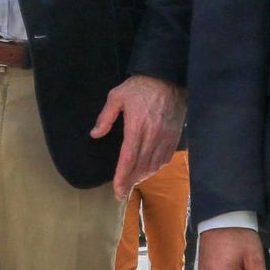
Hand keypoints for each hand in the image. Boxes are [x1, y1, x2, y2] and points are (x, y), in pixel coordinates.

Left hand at [90, 74, 184, 198]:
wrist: (168, 77)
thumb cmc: (140, 86)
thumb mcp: (116, 96)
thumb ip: (105, 117)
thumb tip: (95, 134)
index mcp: (137, 126)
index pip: (128, 159)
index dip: (122, 177)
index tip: (117, 190)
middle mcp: (153, 135)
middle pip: (141, 166)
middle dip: (130, 181)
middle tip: (122, 192)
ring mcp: (166, 137)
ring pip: (154, 165)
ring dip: (143, 176)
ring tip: (133, 181)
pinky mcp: (174, 136)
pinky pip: (165, 158)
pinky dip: (156, 167)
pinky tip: (148, 170)